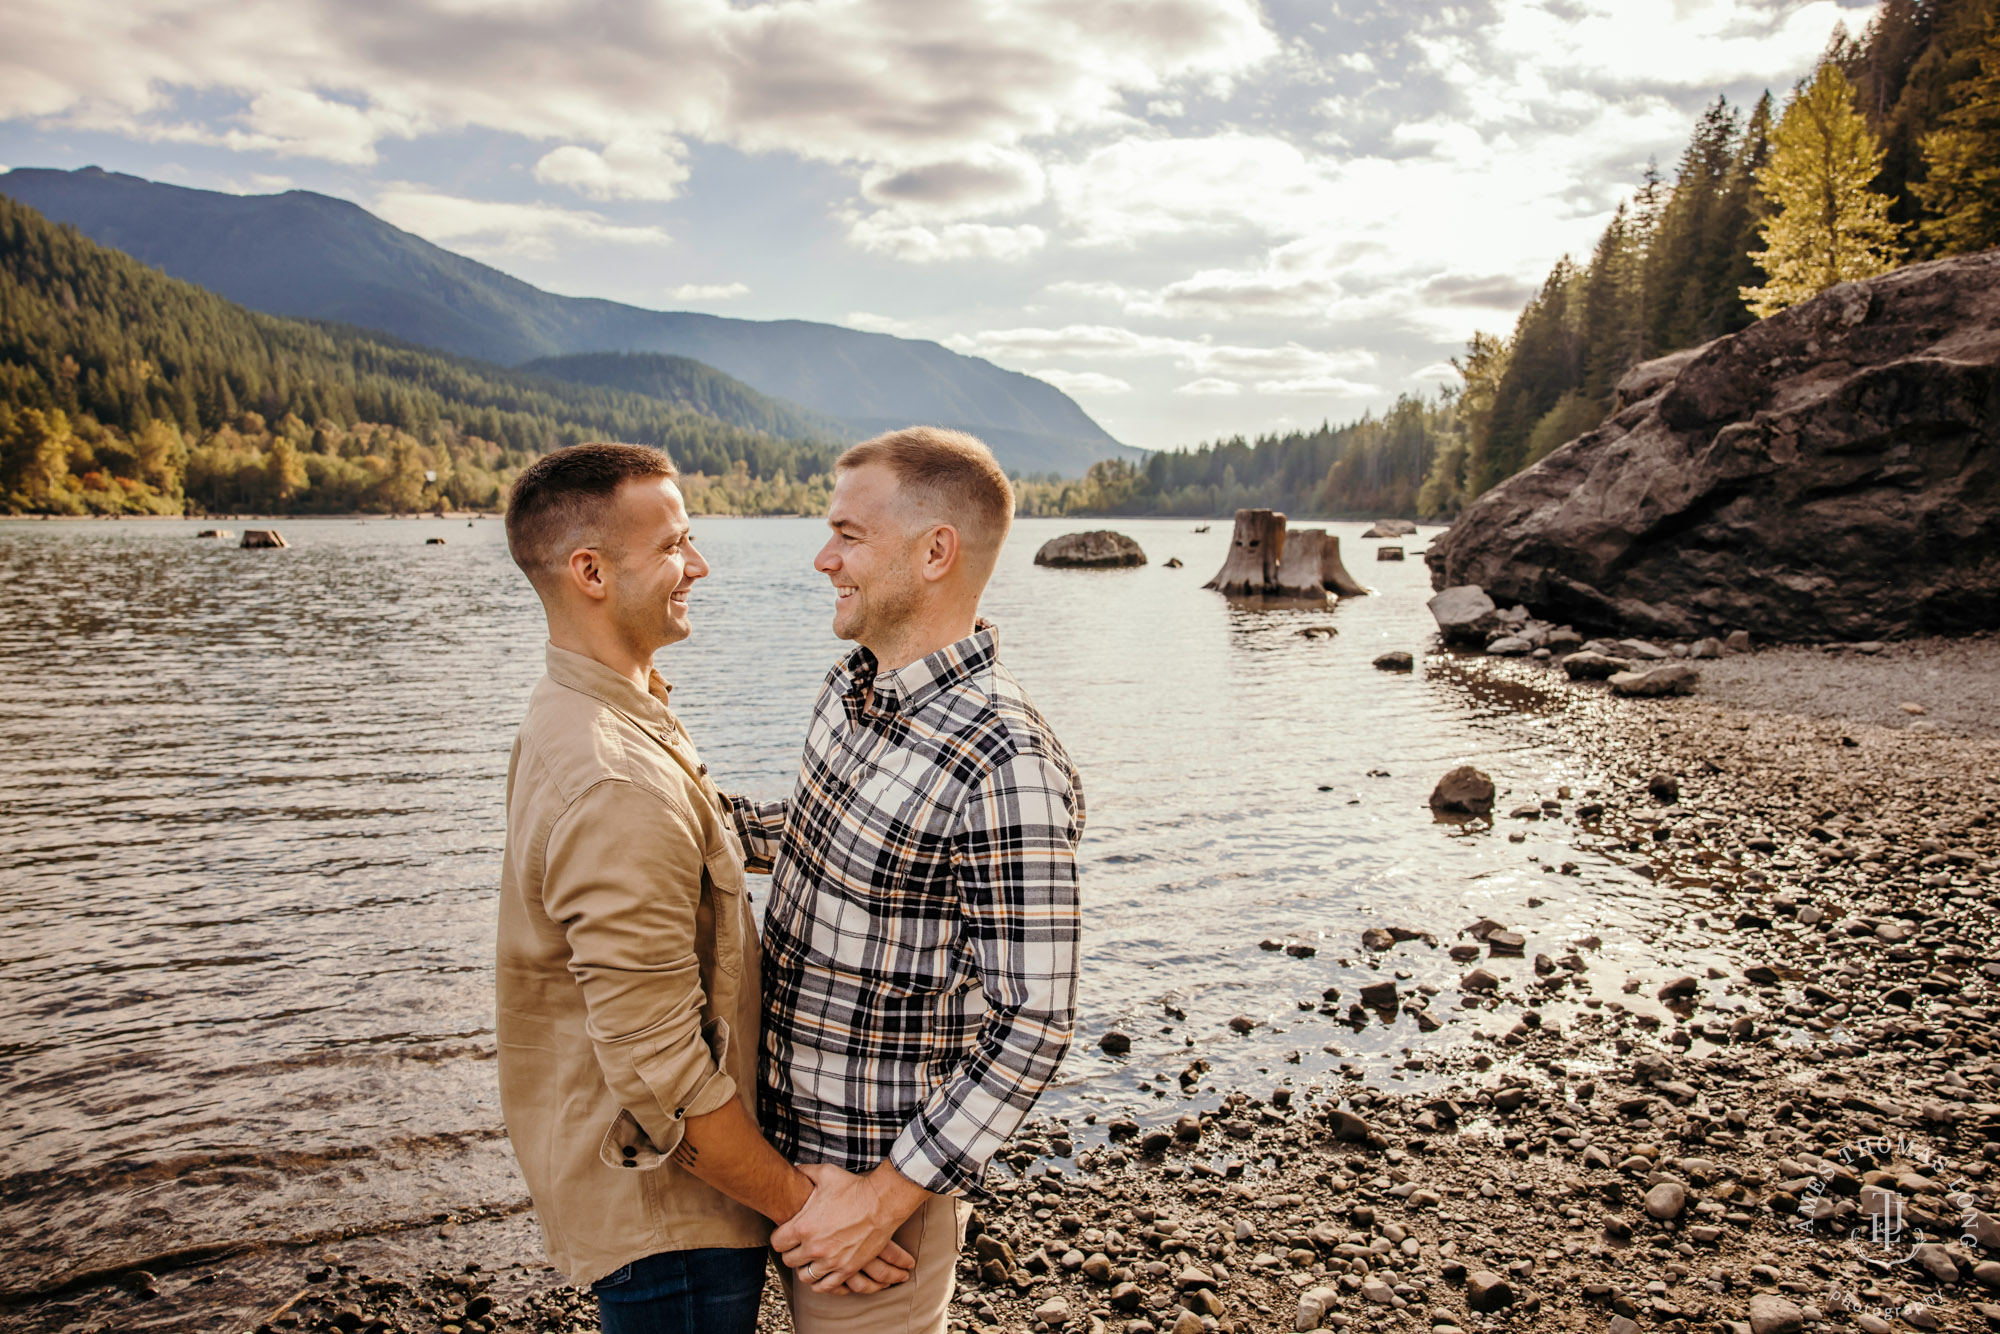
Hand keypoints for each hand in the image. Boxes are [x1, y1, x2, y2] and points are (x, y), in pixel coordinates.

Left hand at [772, 1161, 926, 1292]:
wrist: (882, 1202)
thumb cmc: (853, 1187)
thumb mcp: (825, 1174)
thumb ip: (804, 1172)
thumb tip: (793, 1170)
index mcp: (803, 1226)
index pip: (777, 1243)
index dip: (781, 1237)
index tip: (788, 1233)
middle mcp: (814, 1247)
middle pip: (789, 1261)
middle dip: (792, 1252)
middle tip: (799, 1245)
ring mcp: (830, 1261)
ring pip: (805, 1276)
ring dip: (805, 1268)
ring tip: (810, 1259)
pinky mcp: (847, 1269)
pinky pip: (825, 1286)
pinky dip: (821, 1282)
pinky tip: (822, 1273)